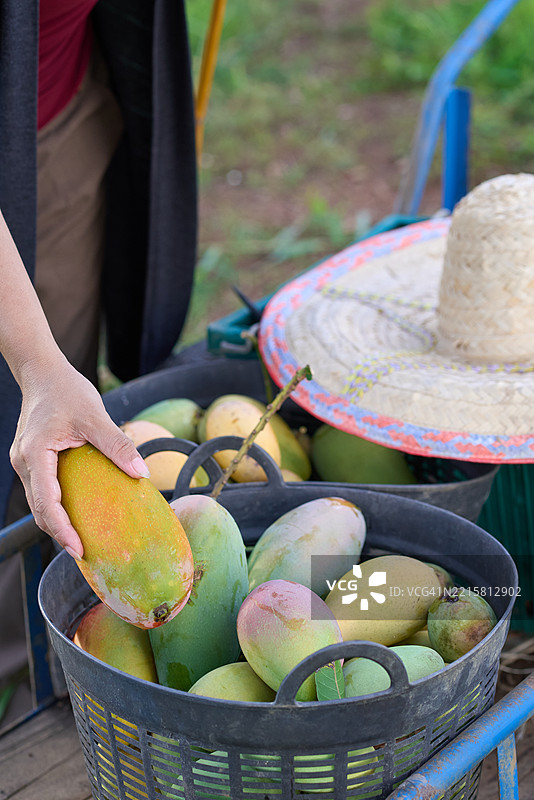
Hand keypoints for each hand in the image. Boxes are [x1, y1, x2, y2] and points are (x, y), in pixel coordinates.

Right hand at [9, 358, 149, 557]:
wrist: (43, 373)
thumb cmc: (67, 390)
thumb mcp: (96, 416)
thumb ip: (117, 444)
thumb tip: (142, 472)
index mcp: (35, 454)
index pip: (46, 502)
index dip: (62, 529)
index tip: (79, 548)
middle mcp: (24, 462)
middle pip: (39, 509)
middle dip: (61, 533)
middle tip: (86, 552)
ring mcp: (25, 462)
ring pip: (39, 502)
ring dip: (59, 521)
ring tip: (84, 538)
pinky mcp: (33, 460)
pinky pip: (43, 490)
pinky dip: (58, 505)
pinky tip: (79, 513)